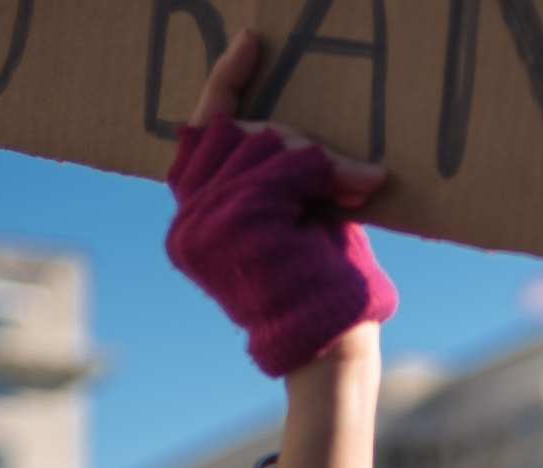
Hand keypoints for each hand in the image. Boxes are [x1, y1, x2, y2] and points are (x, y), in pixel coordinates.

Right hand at [173, 33, 385, 467]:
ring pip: (260, 145)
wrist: (333, 348)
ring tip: (352, 187)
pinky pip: (282, 167)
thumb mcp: (294, 217)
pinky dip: (323, 171)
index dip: (225, 85)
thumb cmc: (323, 288)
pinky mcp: (236, 223)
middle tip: (343, 172)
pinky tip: (354, 187)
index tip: (252, 43)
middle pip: (234, 132)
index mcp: (194, 222)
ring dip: (314, 160)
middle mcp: (188, 224)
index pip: (198, 136)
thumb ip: (276, 178)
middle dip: (293, 141)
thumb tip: (283, 132)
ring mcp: (205, 224)